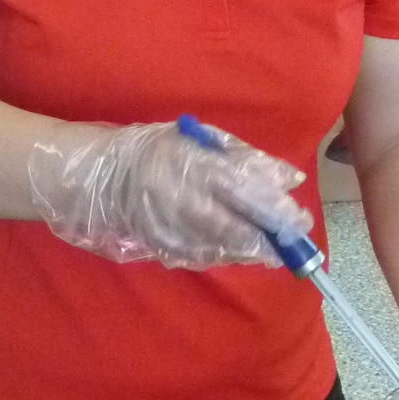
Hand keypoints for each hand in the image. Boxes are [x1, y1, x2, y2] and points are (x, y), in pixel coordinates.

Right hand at [29, 119, 311, 268]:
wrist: (100, 178)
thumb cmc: (158, 150)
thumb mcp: (200, 141)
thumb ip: (245, 159)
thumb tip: (290, 180)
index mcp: (186, 161)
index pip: (238, 187)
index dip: (271, 206)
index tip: (298, 217)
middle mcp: (174, 196)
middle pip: (230, 225)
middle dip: (267, 237)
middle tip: (294, 241)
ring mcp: (164, 226)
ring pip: (218, 248)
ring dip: (251, 251)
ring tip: (274, 250)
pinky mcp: (158, 246)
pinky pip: (201, 257)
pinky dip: (226, 256)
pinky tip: (244, 253)